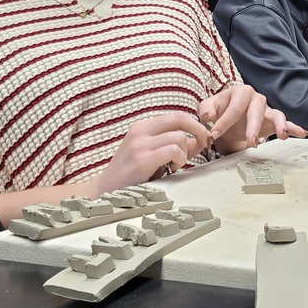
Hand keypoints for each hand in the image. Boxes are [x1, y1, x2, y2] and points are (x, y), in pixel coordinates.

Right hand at [93, 114, 211, 192]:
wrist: (103, 191)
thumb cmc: (130, 176)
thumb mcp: (151, 155)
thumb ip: (174, 147)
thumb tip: (200, 141)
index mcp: (141, 127)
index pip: (175, 115)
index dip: (194, 124)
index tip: (202, 137)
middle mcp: (140, 131)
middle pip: (180, 119)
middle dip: (198, 131)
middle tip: (204, 144)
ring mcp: (140, 145)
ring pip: (179, 137)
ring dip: (184, 153)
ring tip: (175, 165)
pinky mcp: (142, 160)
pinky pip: (172, 150)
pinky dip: (179, 159)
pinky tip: (172, 168)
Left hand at [199, 85, 307, 153]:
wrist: (229, 121)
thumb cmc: (220, 112)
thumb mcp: (209, 109)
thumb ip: (205, 110)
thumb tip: (207, 116)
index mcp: (239, 92)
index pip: (233, 107)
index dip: (224, 121)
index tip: (214, 134)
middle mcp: (256, 98)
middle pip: (257, 110)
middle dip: (253, 127)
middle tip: (250, 142)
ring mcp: (266, 109)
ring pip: (275, 114)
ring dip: (279, 125)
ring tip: (282, 135)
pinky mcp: (273, 120)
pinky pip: (286, 122)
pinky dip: (294, 127)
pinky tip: (302, 133)